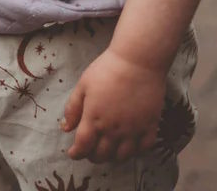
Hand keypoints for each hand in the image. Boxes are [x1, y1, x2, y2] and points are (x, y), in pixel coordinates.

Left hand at [61, 49, 165, 163]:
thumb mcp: (83, 84)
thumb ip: (73, 108)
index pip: (83, 146)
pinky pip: (143, 148)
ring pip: (122, 157)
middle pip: (101, 154)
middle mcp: (113, 130)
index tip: (73, 153)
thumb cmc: (107, 69)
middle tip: (90, 150)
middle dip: (92, 155)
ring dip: (112, 157)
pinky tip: (130, 145)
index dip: (76, 153)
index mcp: (94, 119)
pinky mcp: (150, 126)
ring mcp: (133, 130)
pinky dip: (136, 151)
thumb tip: (65, 128)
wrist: (137, 60)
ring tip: (109, 149)